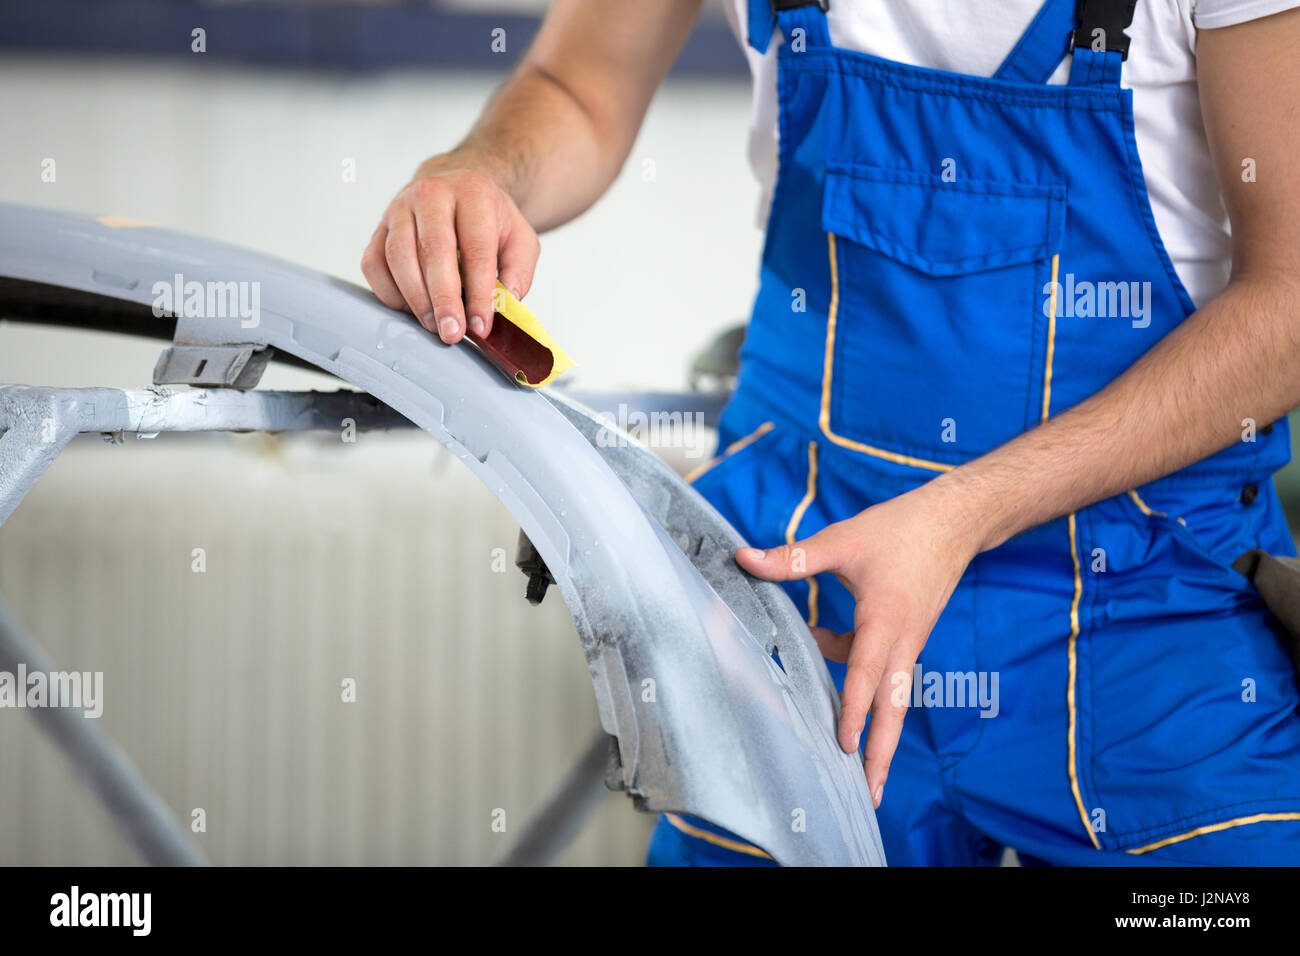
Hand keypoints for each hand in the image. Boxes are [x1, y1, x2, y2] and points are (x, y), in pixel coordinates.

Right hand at [360, 163, 539, 344]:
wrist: (455, 188)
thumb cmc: (488, 220)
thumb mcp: (520, 239)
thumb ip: (518, 271)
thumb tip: (503, 305)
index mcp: (473, 192)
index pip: (476, 248)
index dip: (478, 292)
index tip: (481, 326)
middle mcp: (431, 194)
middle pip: (433, 250)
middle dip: (443, 299)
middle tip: (452, 333)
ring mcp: (399, 209)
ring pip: (398, 256)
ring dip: (416, 299)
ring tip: (433, 326)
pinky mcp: (379, 228)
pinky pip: (374, 264)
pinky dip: (389, 293)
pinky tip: (411, 309)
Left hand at [735, 477, 986, 807]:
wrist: (955, 520)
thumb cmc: (903, 529)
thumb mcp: (843, 539)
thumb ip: (794, 557)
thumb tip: (745, 559)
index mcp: (886, 620)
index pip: (865, 674)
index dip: (852, 711)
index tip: (842, 746)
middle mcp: (902, 641)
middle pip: (893, 708)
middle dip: (883, 754)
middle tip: (872, 795)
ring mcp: (908, 642)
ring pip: (890, 694)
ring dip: (874, 726)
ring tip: (851, 759)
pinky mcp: (908, 636)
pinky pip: (883, 668)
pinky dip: (858, 673)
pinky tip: (823, 644)